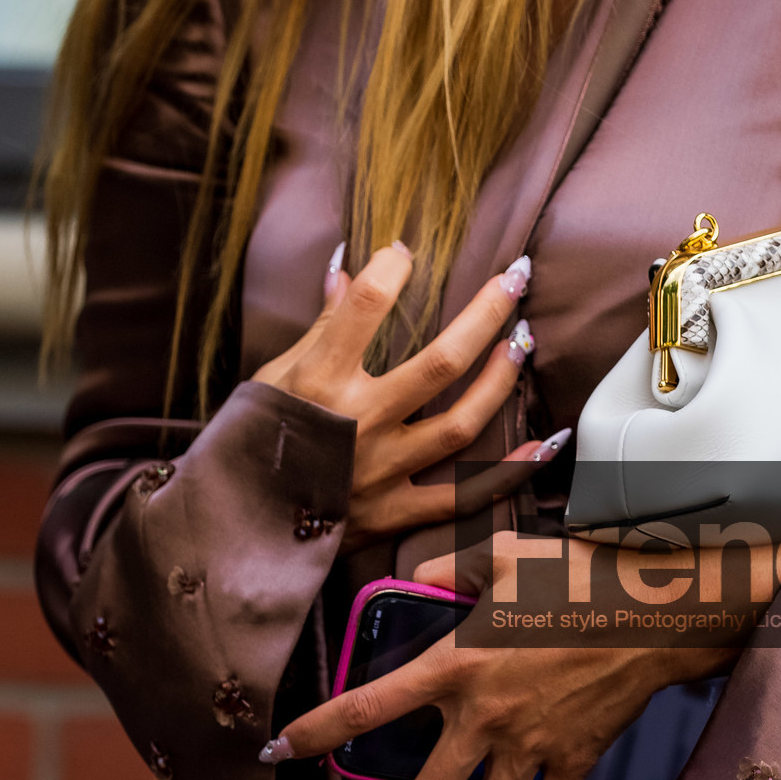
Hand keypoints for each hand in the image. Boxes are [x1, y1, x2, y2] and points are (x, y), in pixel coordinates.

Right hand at [254, 241, 562, 548]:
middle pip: (440, 363)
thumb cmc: (253, 442)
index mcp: (318, 380)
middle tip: (515, 279)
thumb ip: (321, 326)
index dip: (393, 267)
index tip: (407, 251)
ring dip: (500, 381)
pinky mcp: (394, 513)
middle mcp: (356, 423)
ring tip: (523, 342)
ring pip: (460, 424)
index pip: (366, 305)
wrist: (236, 529)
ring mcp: (381, 471)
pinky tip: (544, 445)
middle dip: (486, 314)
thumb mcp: (274, 376)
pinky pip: (462, 497)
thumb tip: (346, 267)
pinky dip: (507, 475)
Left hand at [259, 535, 731, 779]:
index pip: (364, 709)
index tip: (278, 752)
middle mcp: (483, 717)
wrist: (652, 612)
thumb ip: (450, 569)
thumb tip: (417, 575)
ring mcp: (530, 747)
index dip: (313, 734)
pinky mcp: (574, 762)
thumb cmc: (576, 578)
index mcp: (454, 666)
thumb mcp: (505, 557)